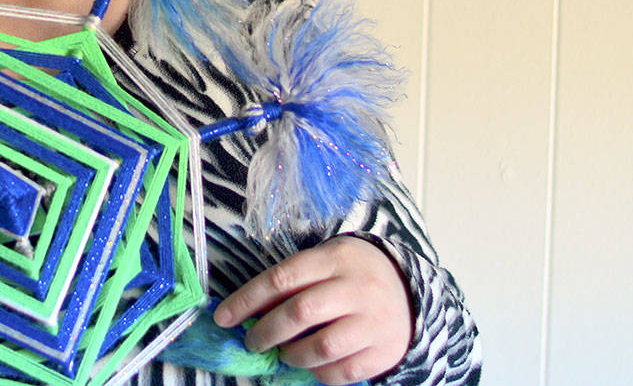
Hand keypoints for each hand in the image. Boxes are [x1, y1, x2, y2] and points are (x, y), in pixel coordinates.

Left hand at [213, 236, 413, 384]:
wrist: (409, 289)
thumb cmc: (351, 274)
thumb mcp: (324, 262)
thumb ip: (292, 282)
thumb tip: (250, 311)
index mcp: (334, 259)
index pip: (282, 278)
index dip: (247, 300)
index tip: (223, 317)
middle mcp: (356, 288)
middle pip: (300, 312)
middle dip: (266, 331)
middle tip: (252, 342)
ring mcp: (373, 321)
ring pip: (322, 346)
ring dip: (292, 355)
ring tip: (284, 354)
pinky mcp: (385, 350)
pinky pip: (345, 371)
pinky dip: (320, 373)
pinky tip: (311, 366)